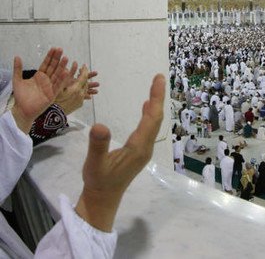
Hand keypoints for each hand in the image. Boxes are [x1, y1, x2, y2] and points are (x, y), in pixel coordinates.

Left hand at [11, 48, 73, 132]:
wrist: (22, 110)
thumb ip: (17, 69)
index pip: (46, 64)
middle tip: (61, 49)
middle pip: (53, 67)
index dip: (50, 56)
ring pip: (57, 75)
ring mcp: (50, 87)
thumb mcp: (17, 80)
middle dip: (57, 59)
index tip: (54, 48)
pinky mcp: (53, 94)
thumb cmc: (20, 97)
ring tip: (66, 58)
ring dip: (62, 67)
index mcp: (39, 76)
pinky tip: (65, 72)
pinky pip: (58, 85)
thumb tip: (17, 56)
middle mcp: (46, 80)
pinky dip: (62, 79)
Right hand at [55, 65, 99, 114]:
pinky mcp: (79, 104)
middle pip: (86, 83)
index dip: (84, 70)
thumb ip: (64, 76)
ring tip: (82, 79)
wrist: (54, 115)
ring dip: (85, 83)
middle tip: (81, 71)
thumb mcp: (57, 87)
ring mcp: (81, 100)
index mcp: (76, 89)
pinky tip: (79, 89)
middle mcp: (81, 94)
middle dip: (85, 76)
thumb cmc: (53, 100)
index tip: (84, 66)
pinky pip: (83, 95)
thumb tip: (68, 67)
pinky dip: (82, 90)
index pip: (84, 77)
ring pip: (85, 89)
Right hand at [75, 74, 164, 231]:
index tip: (158, 80)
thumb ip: (98, 145)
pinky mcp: (139, 151)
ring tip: (155, 88)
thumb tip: (100, 126)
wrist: (103, 199)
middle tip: (158, 77)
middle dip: (158, 97)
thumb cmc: (99, 181)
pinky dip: (149, 114)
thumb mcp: (94, 164)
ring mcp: (144, 149)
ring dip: (155, 105)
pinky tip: (146, 107)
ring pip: (153, 123)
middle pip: (156, 118)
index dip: (156, 98)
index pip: (152, 118)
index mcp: (139, 147)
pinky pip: (148, 128)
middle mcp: (146, 147)